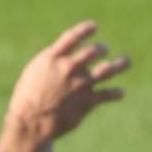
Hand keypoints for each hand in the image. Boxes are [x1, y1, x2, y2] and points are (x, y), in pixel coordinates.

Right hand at [7, 20, 129, 141]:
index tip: (94, 27)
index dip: (86, 30)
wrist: (30, 124)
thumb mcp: (33, 73)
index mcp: (54, 58)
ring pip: (106, 70)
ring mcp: (80, 84)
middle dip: (101, 49)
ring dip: (119, 65)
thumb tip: (62, 57)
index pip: (74, 36)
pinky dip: (116, 94)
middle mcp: (70, 67)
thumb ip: (50, 62)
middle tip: (104, 50)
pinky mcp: (87, 102)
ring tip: (125, 62)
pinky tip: (121, 93)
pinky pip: (107, 95)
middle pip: (93, 52)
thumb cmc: (26, 100)